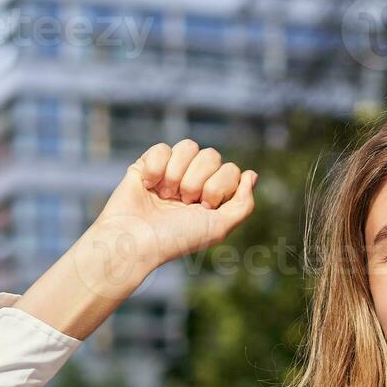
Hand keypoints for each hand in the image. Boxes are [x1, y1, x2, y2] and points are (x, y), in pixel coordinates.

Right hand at [83, 141, 257, 292]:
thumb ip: (243, 204)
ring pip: (188, 146)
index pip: (230, 169)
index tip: (203, 207)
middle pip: (212, 155)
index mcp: (212, 194)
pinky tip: (148, 186)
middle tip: (183, 202)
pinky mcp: (147, 164)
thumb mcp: (219, 227)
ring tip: (165, 195)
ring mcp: (170, 171)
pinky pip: (162, 148)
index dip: (218, 186)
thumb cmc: (176, 238)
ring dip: (177, 174)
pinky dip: (156, 168)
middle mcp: (193, 180)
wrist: (135, 240)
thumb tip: (251, 174)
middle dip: (197, 181)